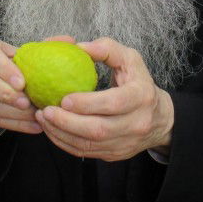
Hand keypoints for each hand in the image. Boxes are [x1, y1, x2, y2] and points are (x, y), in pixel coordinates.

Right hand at [0, 35, 40, 134]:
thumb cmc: (7, 66)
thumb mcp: (16, 56)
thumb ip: (33, 55)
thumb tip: (61, 50)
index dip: (4, 69)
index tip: (22, 83)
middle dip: (5, 93)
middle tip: (26, 103)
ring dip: (13, 113)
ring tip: (34, 117)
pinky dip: (14, 124)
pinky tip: (32, 127)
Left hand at [36, 37, 173, 161]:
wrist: (159, 119)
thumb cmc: (139, 83)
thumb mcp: (131, 59)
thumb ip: (107, 49)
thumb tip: (80, 47)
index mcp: (141, 97)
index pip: (114, 103)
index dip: (87, 103)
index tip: (64, 98)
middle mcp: (136, 123)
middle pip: (98, 129)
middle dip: (67, 122)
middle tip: (45, 111)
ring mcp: (125, 142)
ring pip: (89, 145)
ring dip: (61, 134)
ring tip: (43, 119)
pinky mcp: (114, 154)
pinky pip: (86, 152)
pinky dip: (65, 143)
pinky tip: (52, 130)